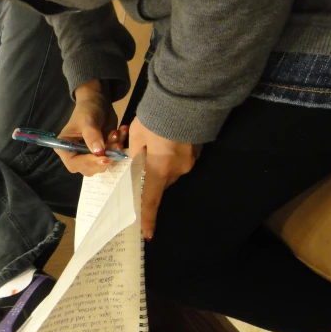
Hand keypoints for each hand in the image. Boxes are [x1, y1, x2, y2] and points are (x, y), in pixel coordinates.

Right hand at [56, 81, 117, 176]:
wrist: (99, 102)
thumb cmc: (87, 109)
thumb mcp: (88, 120)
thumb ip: (92, 136)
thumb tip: (98, 152)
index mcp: (65, 148)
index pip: (74, 163)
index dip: (88, 163)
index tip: (104, 158)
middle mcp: (76, 155)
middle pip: (89, 169)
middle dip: (104, 159)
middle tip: (116, 144)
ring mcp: (90, 156)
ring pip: (103, 164)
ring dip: (114, 152)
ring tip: (116, 133)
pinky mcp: (102, 154)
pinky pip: (112, 157)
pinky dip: (119, 147)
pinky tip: (121, 131)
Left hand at [129, 116, 196, 239]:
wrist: (184, 97)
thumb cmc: (155, 117)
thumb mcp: (137, 137)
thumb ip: (134, 156)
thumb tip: (134, 166)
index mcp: (160, 168)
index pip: (150, 199)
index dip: (147, 217)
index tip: (147, 234)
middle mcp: (177, 170)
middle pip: (159, 184)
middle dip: (149, 179)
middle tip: (139, 165)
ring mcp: (189, 161)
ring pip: (169, 172)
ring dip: (159, 165)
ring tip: (153, 147)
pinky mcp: (196, 152)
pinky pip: (179, 161)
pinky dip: (169, 157)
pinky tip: (165, 142)